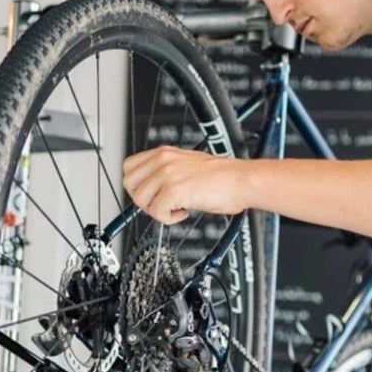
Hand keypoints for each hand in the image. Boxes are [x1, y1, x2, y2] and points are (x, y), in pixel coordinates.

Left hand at [122, 146, 248, 224]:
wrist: (242, 181)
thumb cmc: (223, 177)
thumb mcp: (188, 165)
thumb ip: (167, 172)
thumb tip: (152, 189)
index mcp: (165, 153)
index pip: (129, 167)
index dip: (137, 185)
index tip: (151, 194)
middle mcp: (163, 160)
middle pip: (129, 184)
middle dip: (144, 199)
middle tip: (162, 204)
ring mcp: (167, 174)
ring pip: (140, 200)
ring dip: (157, 210)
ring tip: (176, 207)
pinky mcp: (174, 190)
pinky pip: (157, 213)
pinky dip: (169, 219)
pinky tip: (184, 212)